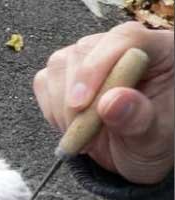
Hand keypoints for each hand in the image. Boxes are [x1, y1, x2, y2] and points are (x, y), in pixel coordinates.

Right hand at [33, 22, 173, 184]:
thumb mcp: (152, 139)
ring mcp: (91, 58)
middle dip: (76, 97)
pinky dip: (51, 110)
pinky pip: (44, 82)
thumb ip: (137, 119)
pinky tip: (71, 126)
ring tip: (83, 134)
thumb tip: (111, 102)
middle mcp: (122, 48)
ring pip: (59, 66)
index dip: (97, 68)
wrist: (133, 157)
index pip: (123, 39)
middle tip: (84, 132)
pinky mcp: (67, 74)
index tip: (81, 104)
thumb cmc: (151, 144)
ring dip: (62, 107)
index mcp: (158, 52)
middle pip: (84, 52)